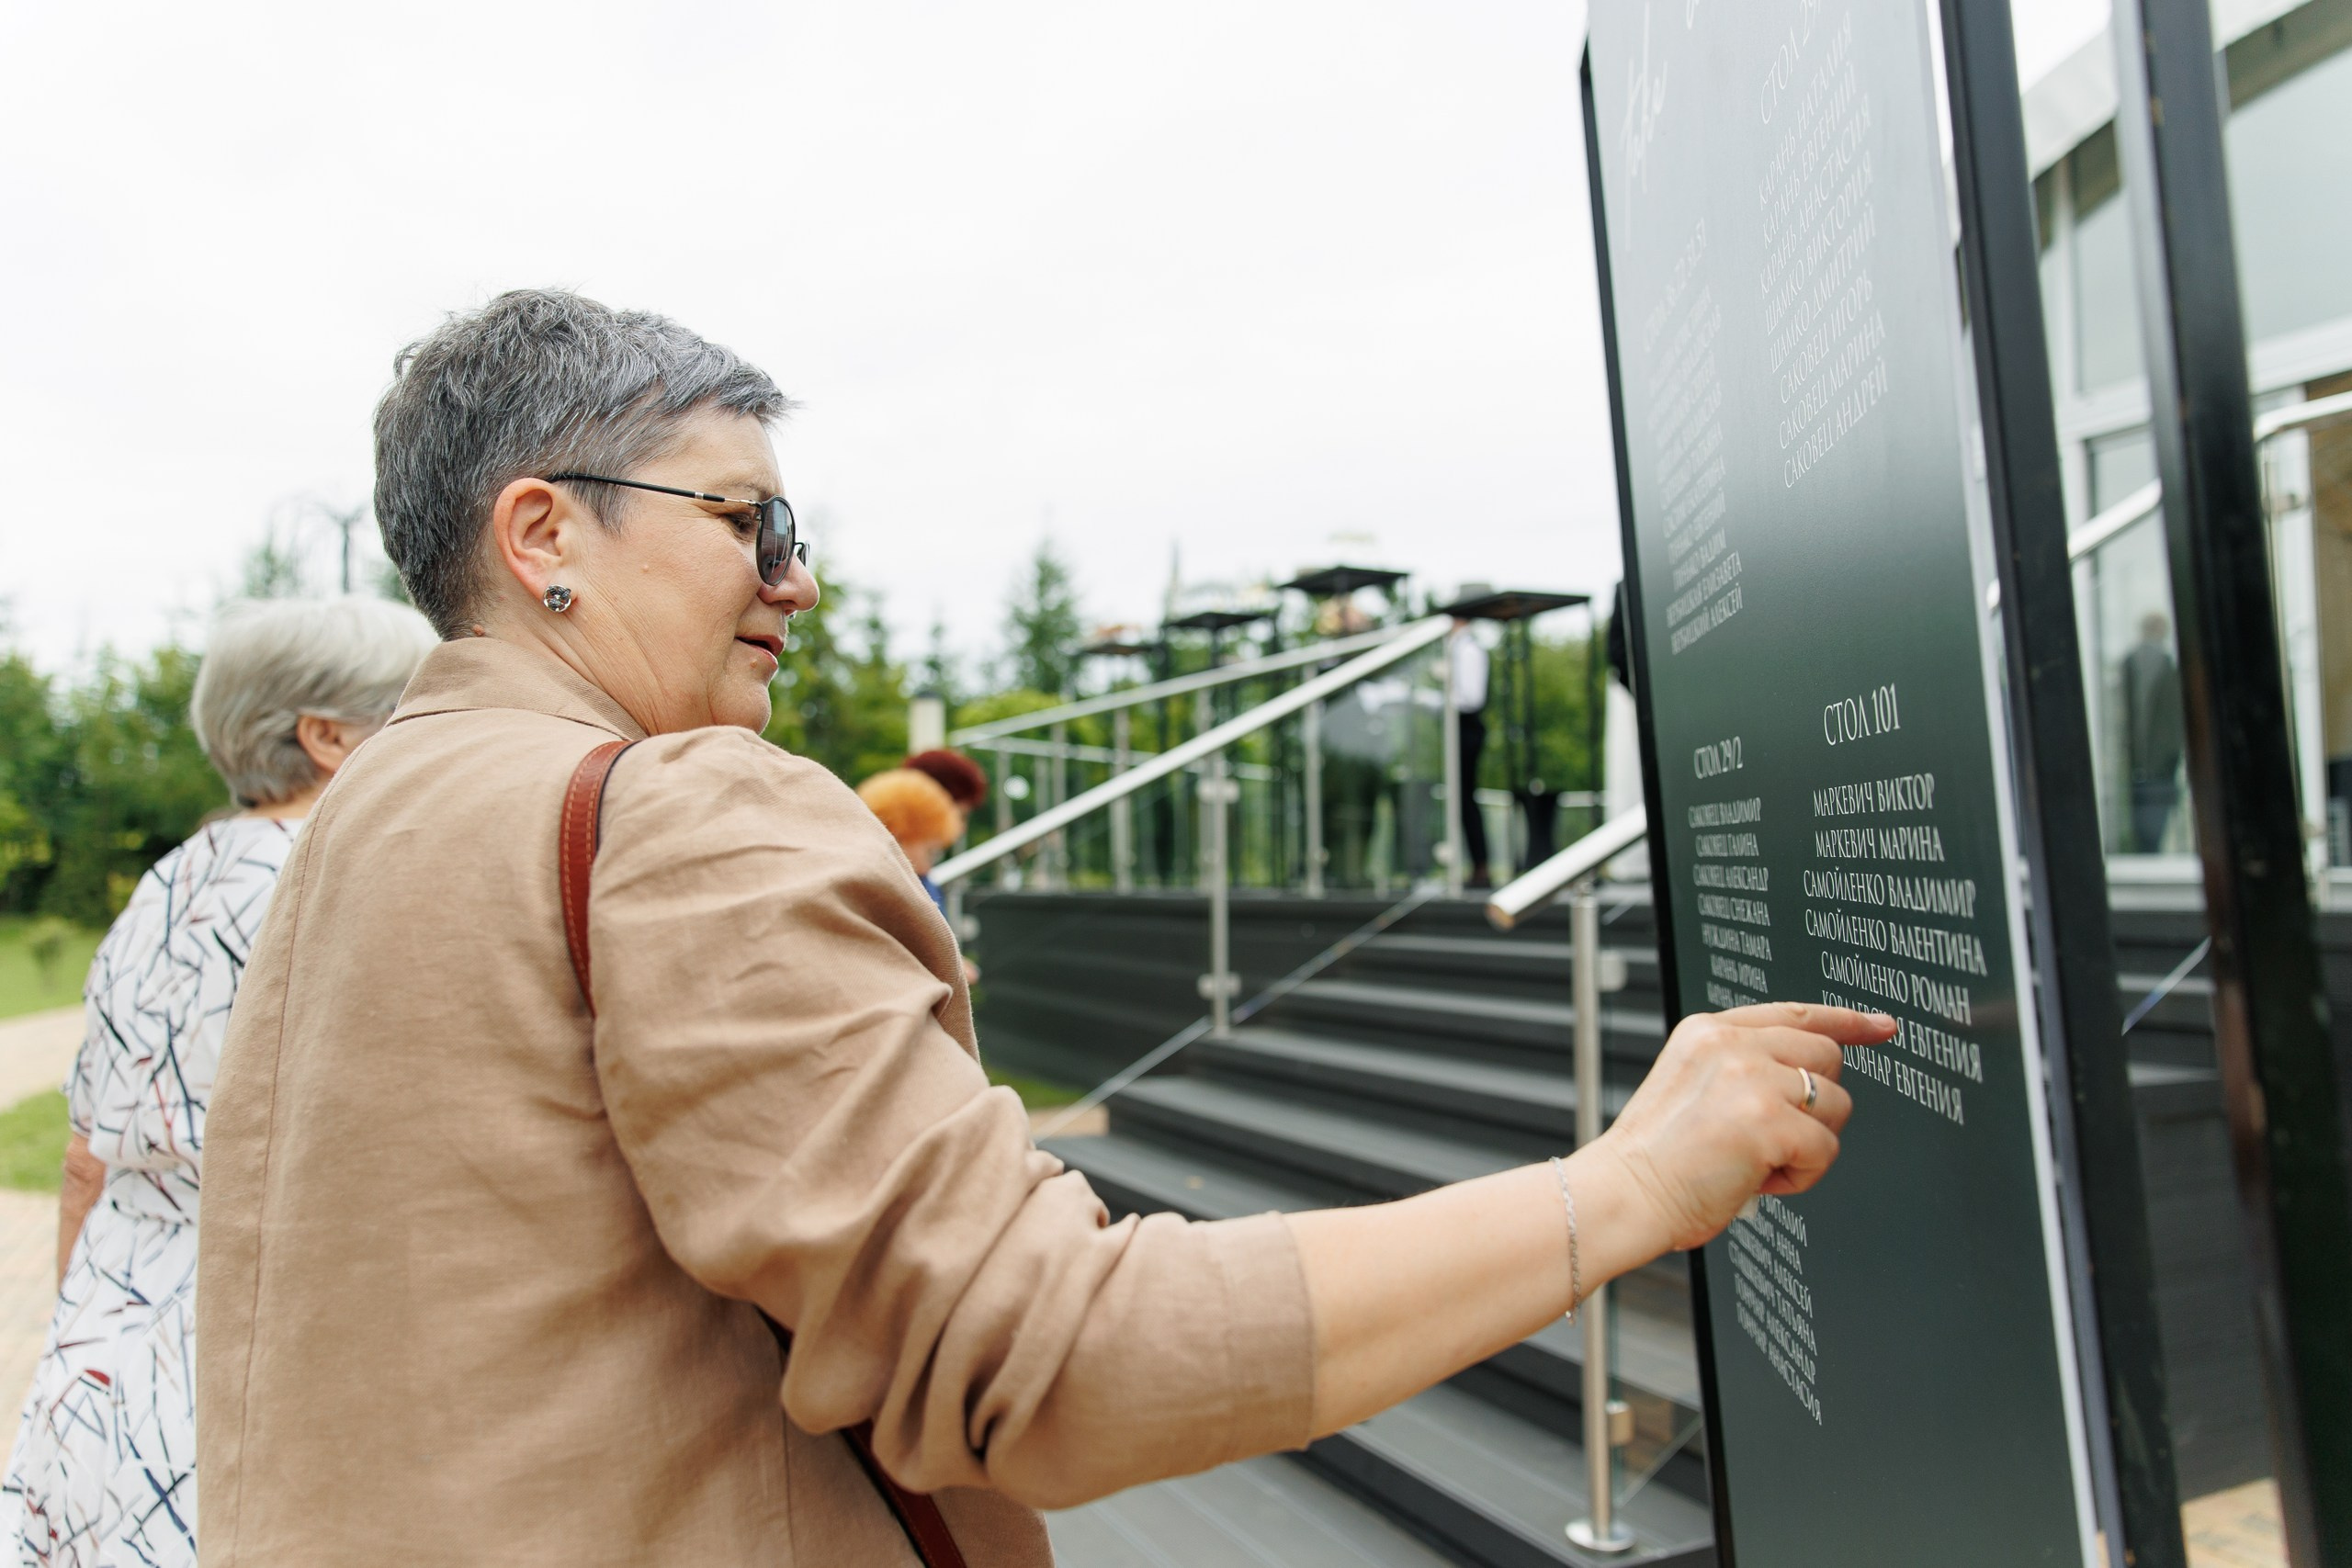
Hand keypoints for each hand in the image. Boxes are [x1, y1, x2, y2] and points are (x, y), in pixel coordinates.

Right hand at [1595, 1002, 1893, 1252]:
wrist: (1625, 1194)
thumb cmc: (1655, 1159)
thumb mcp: (1692, 1086)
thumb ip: (1742, 1068)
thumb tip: (1806, 1079)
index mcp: (1710, 1031)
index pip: (1796, 1013)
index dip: (1847, 1021)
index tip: (1880, 1026)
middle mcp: (1732, 1045)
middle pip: (1827, 1058)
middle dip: (1818, 1104)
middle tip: (1776, 1137)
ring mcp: (1751, 1079)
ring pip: (1835, 1105)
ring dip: (1809, 1144)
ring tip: (1759, 1161)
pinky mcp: (1769, 1121)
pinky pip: (1825, 1149)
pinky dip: (1802, 1176)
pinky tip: (1760, 1180)